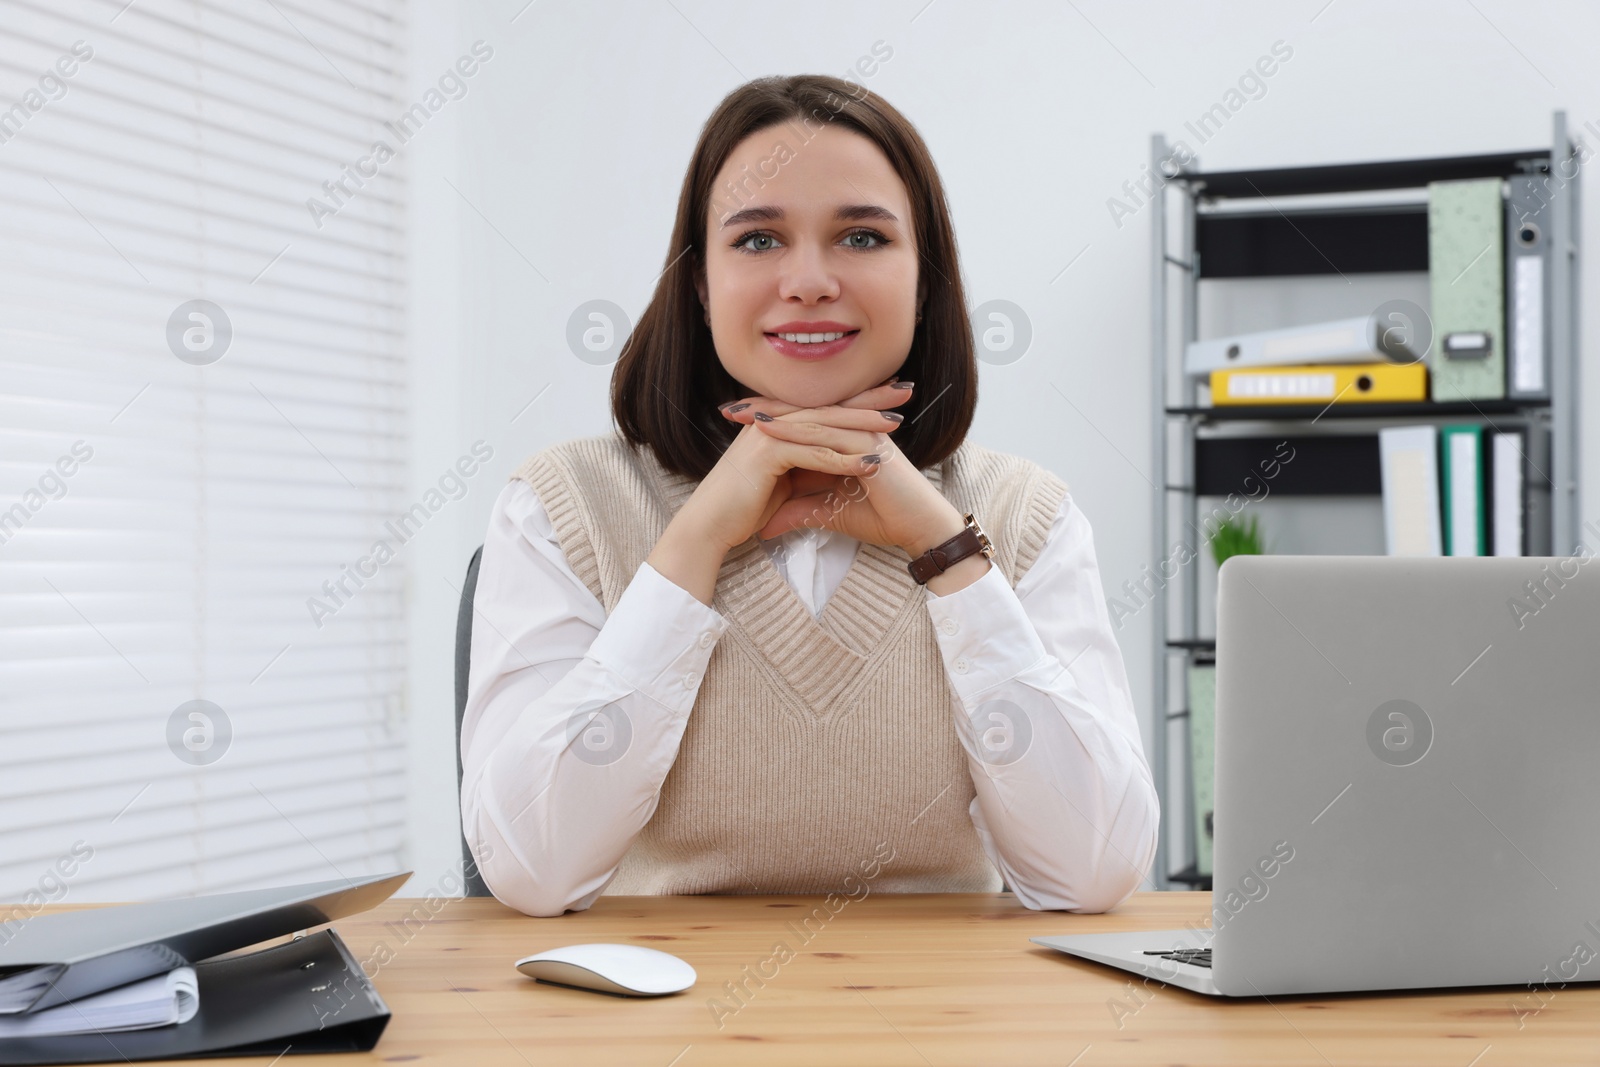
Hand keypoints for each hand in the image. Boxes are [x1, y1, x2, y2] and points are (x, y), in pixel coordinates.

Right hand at [676, 383, 895, 554]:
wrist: (708, 526)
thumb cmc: (741, 508)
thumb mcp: (783, 483)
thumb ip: (806, 468)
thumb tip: (835, 465)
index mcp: (776, 424)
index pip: (824, 406)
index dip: (858, 397)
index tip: (891, 393)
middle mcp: (772, 421)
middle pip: (828, 405)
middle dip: (868, 397)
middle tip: (904, 390)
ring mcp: (768, 434)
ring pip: (824, 425)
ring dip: (862, 424)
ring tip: (896, 423)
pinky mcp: (767, 453)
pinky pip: (814, 454)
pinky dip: (844, 459)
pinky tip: (872, 463)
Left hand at [719, 379, 968, 555]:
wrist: (918, 528)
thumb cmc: (882, 518)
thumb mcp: (828, 514)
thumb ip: (798, 512)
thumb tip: (765, 525)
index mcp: (845, 438)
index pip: (802, 423)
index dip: (769, 419)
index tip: (734, 422)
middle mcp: (853, 428)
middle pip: (802, 413)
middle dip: (764, 410)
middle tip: (728, 409)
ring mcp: (861, 432)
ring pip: (810, 418)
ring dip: (774, 415)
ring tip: (741, 415)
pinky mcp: (868, 443)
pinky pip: (825, 433)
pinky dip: (795, 430)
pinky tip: (768, 428)